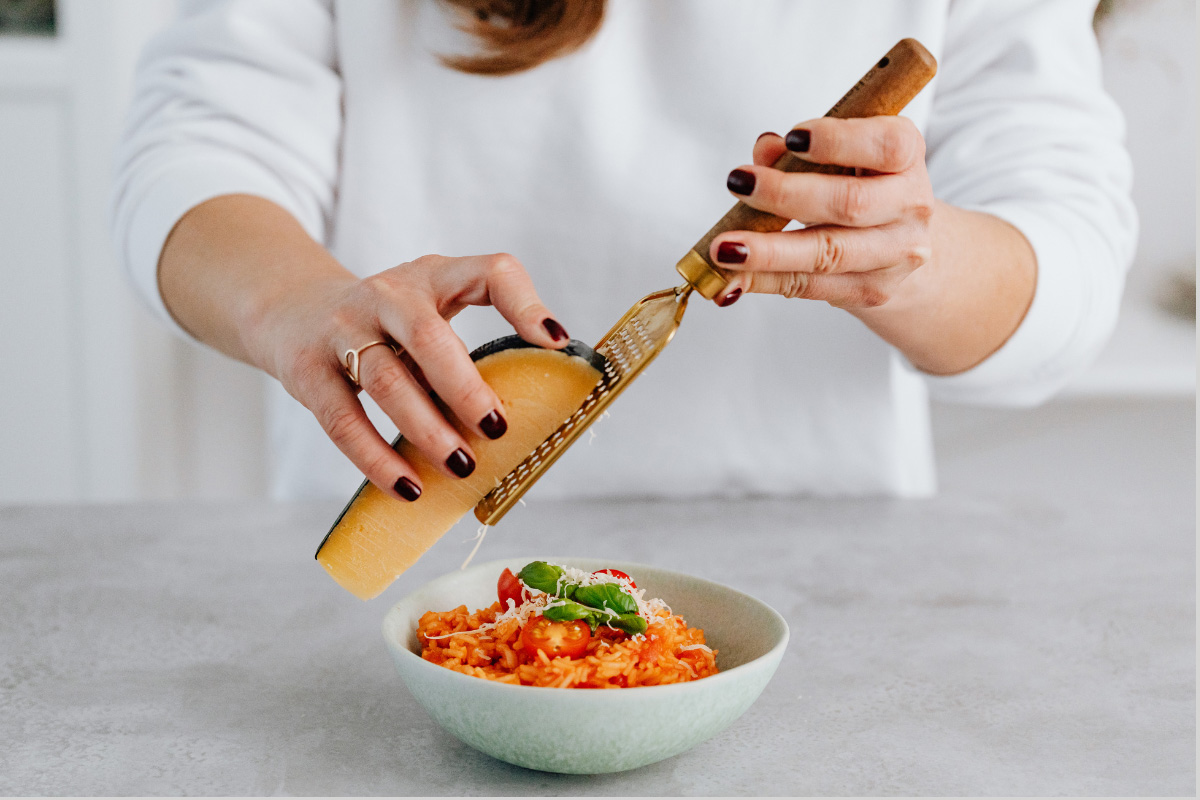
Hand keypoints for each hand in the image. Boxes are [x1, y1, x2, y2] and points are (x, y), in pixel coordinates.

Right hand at [253, 253, 568, 501]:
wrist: (292, 311)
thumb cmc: (385, 324)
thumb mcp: (431, 310)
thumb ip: (475, 341)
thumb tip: (539, 405)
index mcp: (432, 277)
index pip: (489, 272)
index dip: (525, 304)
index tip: (556, 344)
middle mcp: (387, 295)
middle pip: (428, 335)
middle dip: (464, 386)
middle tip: (496, 429)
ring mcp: (342, 329)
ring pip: (385, 380)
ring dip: (426, 429)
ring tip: (461, 467)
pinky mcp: (307, 370)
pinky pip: (343, 419)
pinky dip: (376, 458)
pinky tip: (408, 486)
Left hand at [710, 117, 933, 308]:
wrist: (902, 245)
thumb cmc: (863, 185)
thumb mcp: (842, 157)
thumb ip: (802, 150)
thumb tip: (766, 148)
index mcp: (908, 156)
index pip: (886, 146)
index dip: (839, 140)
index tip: (792, 137)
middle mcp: (912, 205)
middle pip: (850, 203)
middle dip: (787, 194)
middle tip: (738, 183)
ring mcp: (896, 254)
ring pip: (828, 253)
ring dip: (768, 251)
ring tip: (723, 247)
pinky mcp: (872, 292)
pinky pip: (810, 287)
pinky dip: (765, 281)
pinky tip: (732, 278)